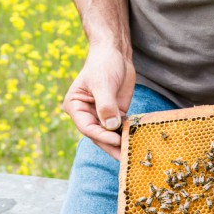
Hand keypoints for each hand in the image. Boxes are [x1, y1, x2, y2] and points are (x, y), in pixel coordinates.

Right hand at [63, 44, 134, 159]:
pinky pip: (121, 128)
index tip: (116, 140)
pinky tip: (138, 143)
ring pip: (110, 135)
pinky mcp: (116, 114)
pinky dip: (128, 135)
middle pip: (99, 135)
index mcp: (75, 106)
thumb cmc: (103, 64)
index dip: (102, 136)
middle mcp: (86, 114)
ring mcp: (101, 115)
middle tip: (125, 159)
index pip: (87, 127)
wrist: (115, 54)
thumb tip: (111, 126)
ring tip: (133, 156)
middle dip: (112, 146)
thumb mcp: (103, 84)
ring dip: (121, 144)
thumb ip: (106, 105)